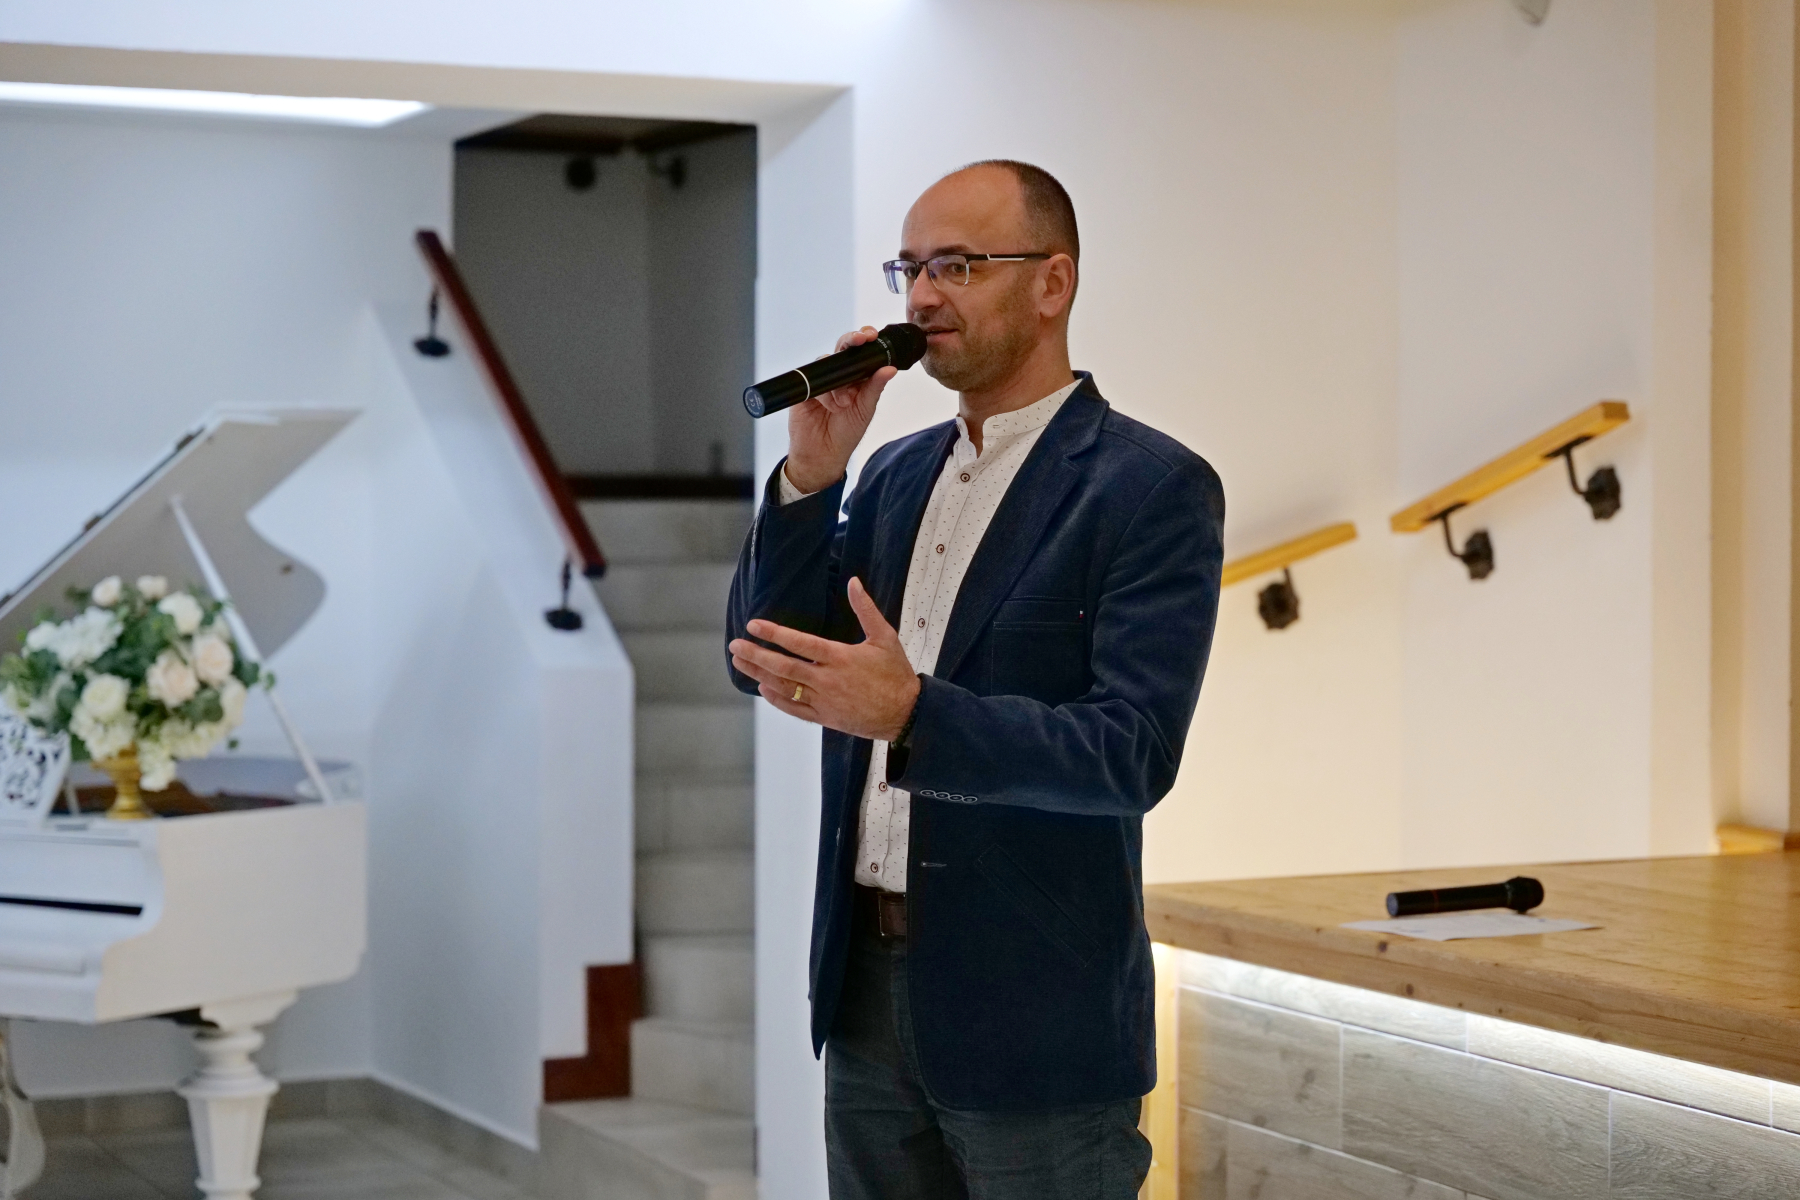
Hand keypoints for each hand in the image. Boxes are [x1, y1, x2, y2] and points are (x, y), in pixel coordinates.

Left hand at [728, 577, 920, 740]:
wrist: (906, 713)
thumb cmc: (896, 673)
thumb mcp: (885, 637)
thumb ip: (866, 609)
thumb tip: (854, 582)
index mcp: (841, 658)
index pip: (800, 643)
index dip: (774, 633)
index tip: (753, 625)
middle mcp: (828, 680)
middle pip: (784, 667)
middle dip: (756, 656)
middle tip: (734, 646)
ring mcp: (825, 701)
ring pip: (785, 687)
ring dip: (759, 675)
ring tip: (740, 663)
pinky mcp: (826, 717)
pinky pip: (795, 709)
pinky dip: (777, 700)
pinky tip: (762, 689)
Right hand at [784, 327, 897, 494]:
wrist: (823, 455)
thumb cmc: (846, 433)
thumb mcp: (866, 409)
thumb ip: (875, 387)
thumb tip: (889, 369)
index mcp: (857, 377)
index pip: (861, 352)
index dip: (865, 339)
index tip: (871, 334)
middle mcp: (839, 376)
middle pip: (843, 349)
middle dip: (852, 340)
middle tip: (862, 339)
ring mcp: (820, 380)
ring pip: (827, 363)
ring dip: (839, 383)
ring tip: (844, 404)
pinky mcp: (805, 389)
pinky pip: (813, 380)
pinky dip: (824, 393)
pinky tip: (830, 407)